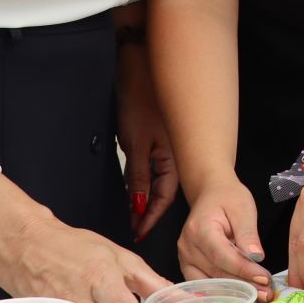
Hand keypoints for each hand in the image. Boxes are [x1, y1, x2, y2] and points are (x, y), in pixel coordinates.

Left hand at [115, 45, 178, 242]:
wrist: (137, 70)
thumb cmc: (140, 100)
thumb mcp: (135, 145)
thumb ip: (139, 178)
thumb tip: (139, 205)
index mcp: (171, 159)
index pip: (162, 198)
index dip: (150, 217)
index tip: (139, 232)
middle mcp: (170, 156)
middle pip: (161, 192)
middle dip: (148, 212)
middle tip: (134, 228)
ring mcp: (161, 148)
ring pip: (153, 180)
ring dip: (143, 198)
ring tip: (131, 215)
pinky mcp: (151, 140)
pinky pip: (148, 168)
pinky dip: (141, 182)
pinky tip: (133, 189)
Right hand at [178, 180, 273, 300]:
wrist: (211, 194)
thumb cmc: (228, 198)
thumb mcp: (243, 208)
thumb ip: (248, 233)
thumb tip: (256, 258)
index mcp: (200, 229)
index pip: (223, 256)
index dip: (244, 270)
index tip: (264, 279)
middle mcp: (187, 247)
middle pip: (216, 273)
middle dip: (243, 285)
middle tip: (267, 294)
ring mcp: (185, 259)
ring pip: (209, 284)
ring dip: (235, 294)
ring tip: (259, 297)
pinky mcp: (188, 267)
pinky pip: (204, 285)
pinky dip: (223, 292)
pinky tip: (242, 296)